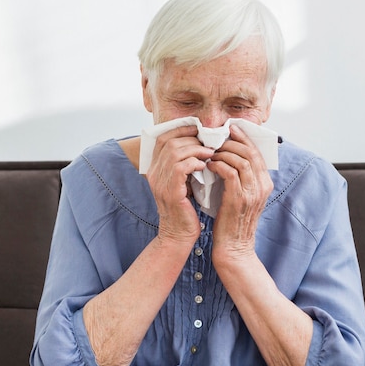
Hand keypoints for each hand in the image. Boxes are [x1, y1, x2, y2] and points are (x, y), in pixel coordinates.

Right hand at [145, 125, 214, 244]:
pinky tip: (205, 166)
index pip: (162, 139)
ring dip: (196, 149)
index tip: (199, 129)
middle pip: (169, 142)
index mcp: (155, 169)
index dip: (180, 130)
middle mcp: (153, 174)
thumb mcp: (183, 183)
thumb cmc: (185, 210)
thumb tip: (201, 146)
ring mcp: (159, 182)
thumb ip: (185, 166)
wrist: (179, 235)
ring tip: (211, 153)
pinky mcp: (169, 191)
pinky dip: (194, 162)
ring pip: (175, 151)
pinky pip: (180, 167)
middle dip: (191, 139)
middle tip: (209, 143)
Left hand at [207, 124, 273, 261]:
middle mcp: (262, 186)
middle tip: (217, 137)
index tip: (230, 130)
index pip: (257, 153)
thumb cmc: (232, 223)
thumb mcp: (241, 198)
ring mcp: (252, 193)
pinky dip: (219, 165)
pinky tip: (209, 165)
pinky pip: (230, 172)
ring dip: (224, 152)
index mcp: (265, 185)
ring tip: (211, 152)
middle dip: (233, 141)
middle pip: (251, 152)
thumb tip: (228, 159)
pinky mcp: (239, 198)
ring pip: (241, 159)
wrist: (233, 248)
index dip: (243, 139)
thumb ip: (241, 180)